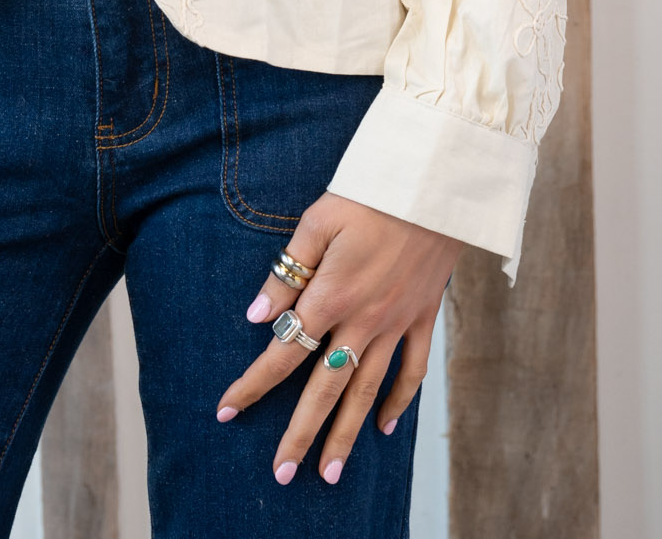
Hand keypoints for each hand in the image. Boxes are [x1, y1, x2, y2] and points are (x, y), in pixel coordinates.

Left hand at [216, 193, 462, 485]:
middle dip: (300, 434)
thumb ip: (286, 271)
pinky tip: (384, 426)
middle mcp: (363, 321)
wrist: (435, 186)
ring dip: (347, 434)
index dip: (252, 384)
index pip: (283, 352)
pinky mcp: (423, 318)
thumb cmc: (369, 194)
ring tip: (330, 472)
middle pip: (325, 389)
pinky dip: (399, 402)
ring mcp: (396, 324)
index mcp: (330, 296)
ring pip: (367, 392)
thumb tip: (257, 315)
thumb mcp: (318, 221)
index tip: (226, 411)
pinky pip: (412, 371)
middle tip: (281, 475)